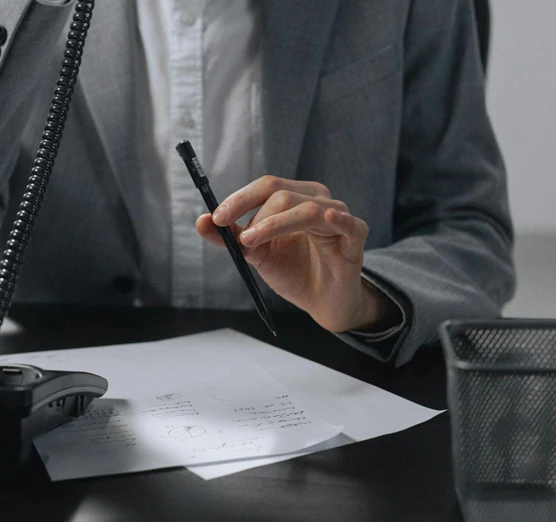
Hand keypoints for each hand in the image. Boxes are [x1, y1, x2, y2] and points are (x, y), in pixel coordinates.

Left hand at [195, 176, 398, 331]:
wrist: (322, 302)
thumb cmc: (294, 272)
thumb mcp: (257, 255)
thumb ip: (231, 238)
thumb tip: (200, 221)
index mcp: (296, 198)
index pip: (268, 186)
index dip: (241, 198)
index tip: (217, 217)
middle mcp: (318, 201)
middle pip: (283, 194)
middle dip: (255, 214)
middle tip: (240, 238)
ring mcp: (339, 217)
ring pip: (307, 209)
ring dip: (276, 224)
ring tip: (255, 241)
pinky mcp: (355, 239)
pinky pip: (349, 224)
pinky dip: (338, 219)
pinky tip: (328, 217)